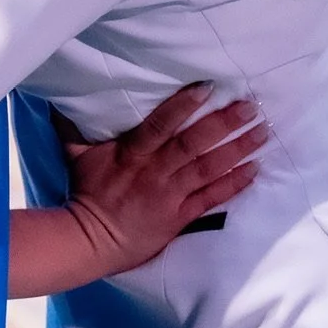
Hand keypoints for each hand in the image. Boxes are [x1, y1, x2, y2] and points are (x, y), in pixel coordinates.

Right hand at [58, 85, 266, 279]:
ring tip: (262, 132)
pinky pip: (212, 198)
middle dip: (224, 124)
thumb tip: (65, 93)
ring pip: (209, 168)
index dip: (183, 106)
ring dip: (238, 150)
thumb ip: (75, 124)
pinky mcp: (181, 216)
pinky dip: (234, 184)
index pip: (160, 125)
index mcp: (132, 153)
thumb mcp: (76, 154)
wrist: (90, 240)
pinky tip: (255, 169)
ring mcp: (171, 195)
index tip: (208, 87)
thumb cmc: (86, 192)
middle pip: (193, 145)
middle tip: (251, 107)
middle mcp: (156, 172)